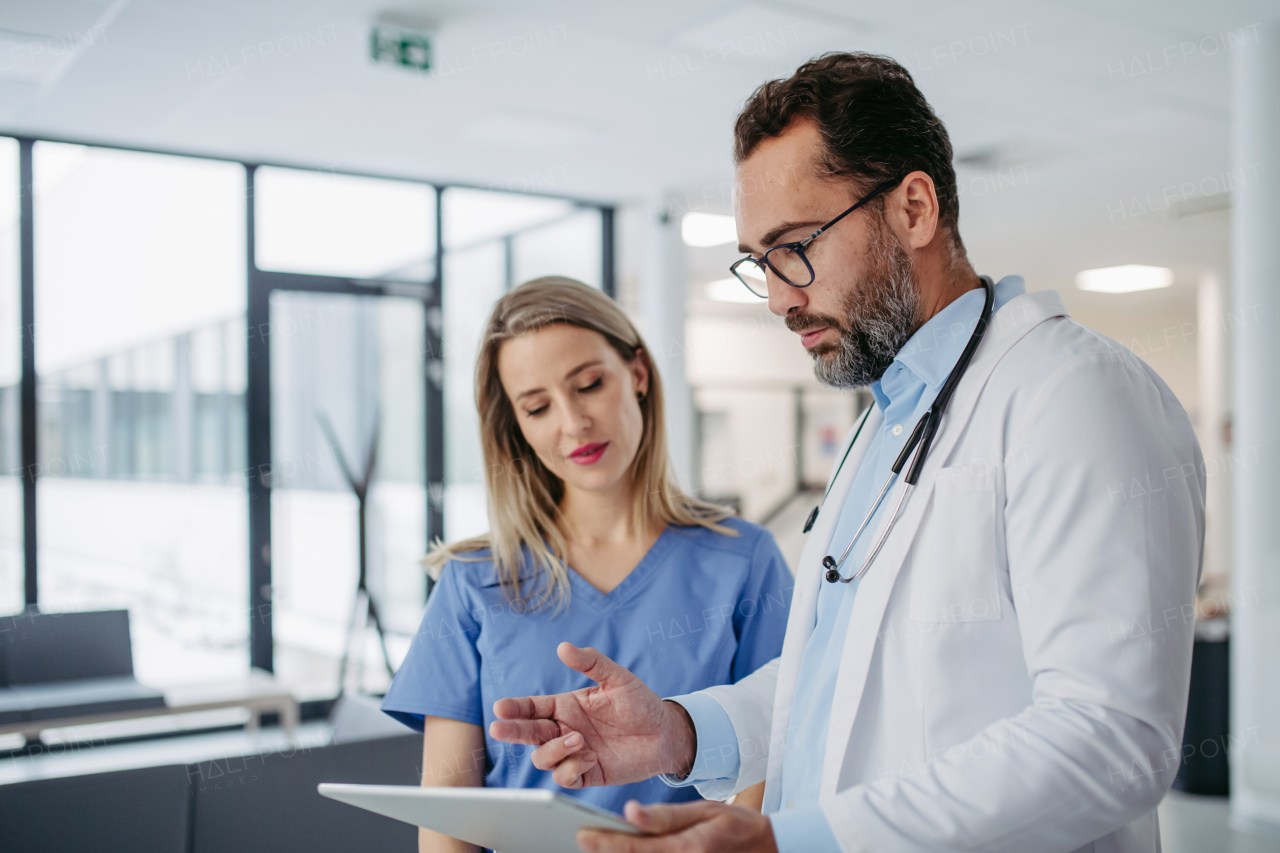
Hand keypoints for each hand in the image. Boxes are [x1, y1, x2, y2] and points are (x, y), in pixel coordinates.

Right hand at [489, 642, 695, 787]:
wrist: (666, 734)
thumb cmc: (641, 703)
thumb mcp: (618, 678)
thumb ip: (592, 662)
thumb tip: (563, 647)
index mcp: (566, 706)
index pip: (532, 707)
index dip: (514, 708)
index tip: (500, 708)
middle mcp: (565, 730)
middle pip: (528, 734)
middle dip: (512, 731)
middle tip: (498, 729)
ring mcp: (574, 754)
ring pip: (543, 758)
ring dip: (555, 750)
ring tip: (579, 740)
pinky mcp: (586, 774)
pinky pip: (564, 778)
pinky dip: (571, 769)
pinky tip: (590, 758)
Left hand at [578, 800, 777, 852]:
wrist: (767, 849)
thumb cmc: (734, 825)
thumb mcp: (705, 810)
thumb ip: (666, 815)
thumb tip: (630, 812)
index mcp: (688, 848)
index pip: (637, 849)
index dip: (606, 843)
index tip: (582, 835)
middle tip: (584, 840)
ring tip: (599, 846)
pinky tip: (625, 852)